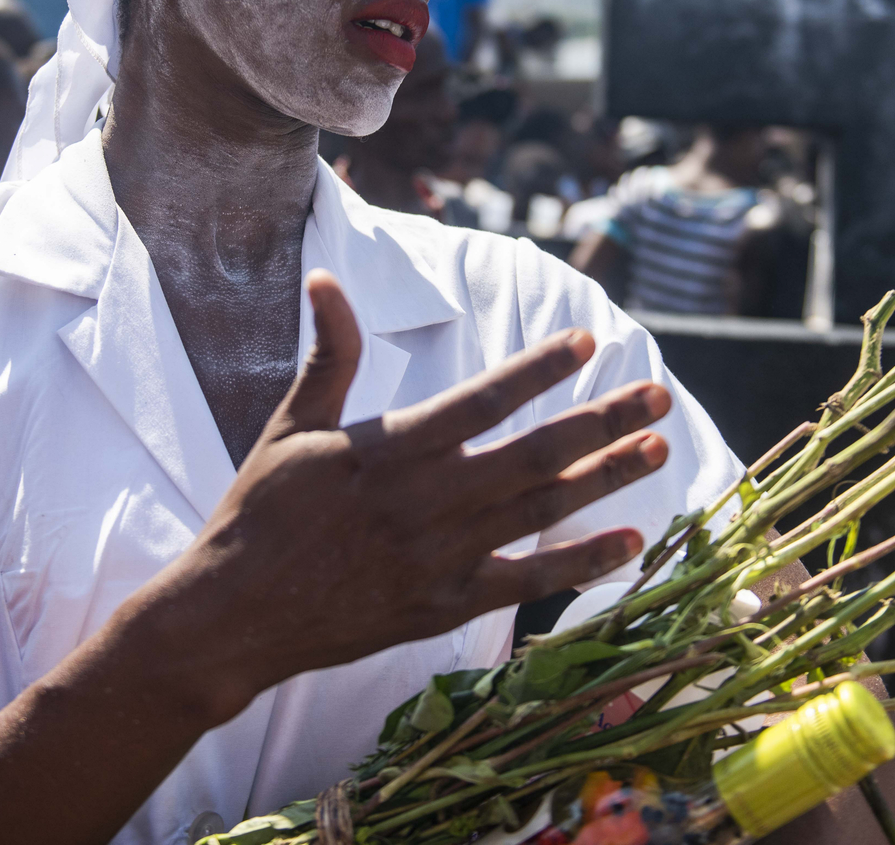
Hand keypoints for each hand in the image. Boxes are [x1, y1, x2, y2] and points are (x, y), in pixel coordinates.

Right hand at [142, 270, 672, 720]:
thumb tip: (324, 280)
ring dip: (607, 479)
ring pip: (542, 511)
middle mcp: (425, 502)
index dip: (537, 370)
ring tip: (660, 448)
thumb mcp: (291, 425)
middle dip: (602, 421)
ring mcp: (440, 557)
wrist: (234, 614)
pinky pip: (526, 582)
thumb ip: (327, 355)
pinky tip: (629, 543)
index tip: (585, 341)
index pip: (481, 400)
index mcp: (389, 450)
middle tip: (656, 393)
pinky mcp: (444, 606)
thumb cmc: (259, 512)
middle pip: (533, 454)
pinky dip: (581, 565)